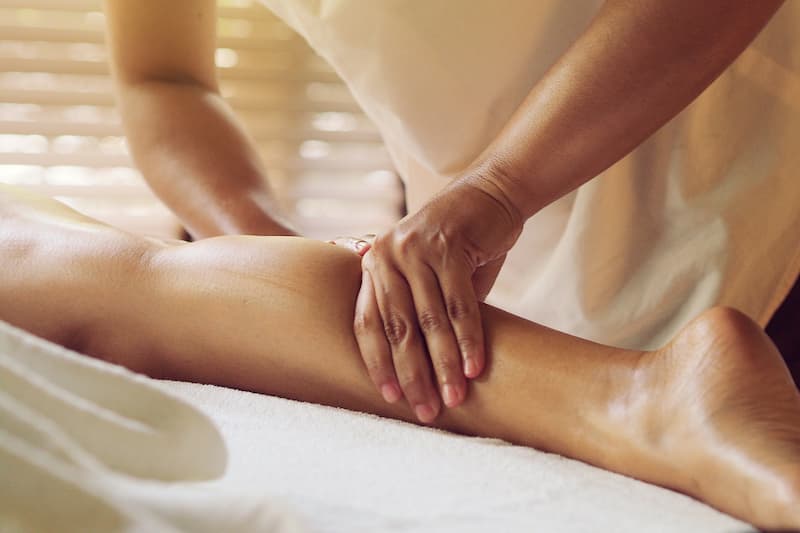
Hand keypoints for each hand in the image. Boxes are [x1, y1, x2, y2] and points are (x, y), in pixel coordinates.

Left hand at [352, 176, 522, 422]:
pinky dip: (468, 340)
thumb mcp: (429, 276)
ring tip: (454, 398)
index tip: (391, 399)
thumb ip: (419, 311)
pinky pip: (459, 304)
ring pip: (429, 321)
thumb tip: (420, 370)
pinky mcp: (448, 246)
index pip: (367, 324)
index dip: (378, 364)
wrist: (489, 195)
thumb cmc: (458, 246)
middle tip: (426, 411)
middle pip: (397, 328)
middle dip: (412, 375)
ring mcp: (416, 249)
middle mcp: (386, 255)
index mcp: (374, 265)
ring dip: (443, 365)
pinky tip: (474, 368)